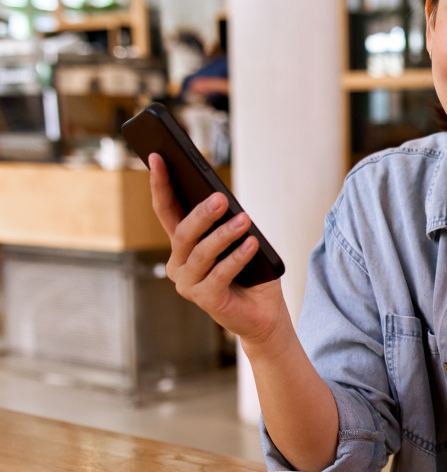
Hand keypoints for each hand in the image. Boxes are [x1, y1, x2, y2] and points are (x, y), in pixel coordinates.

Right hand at [147, 153, 287, 344]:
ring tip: (244, 220)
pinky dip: (237, 257)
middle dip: (201, 213)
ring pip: (201, 252)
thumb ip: (226, 223)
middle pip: (183, 232)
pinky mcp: (204, 299)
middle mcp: (178, 264)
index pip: (167, 210)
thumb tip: (222, 200)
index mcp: (183, 246)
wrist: (263, 314)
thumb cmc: (251, 274)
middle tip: (219, 198)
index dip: (160, 184)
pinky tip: (252, 244)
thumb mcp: (239, 242)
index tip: (158, 157)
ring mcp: (188, 283)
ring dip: (224, 235)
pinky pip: (219, 274)